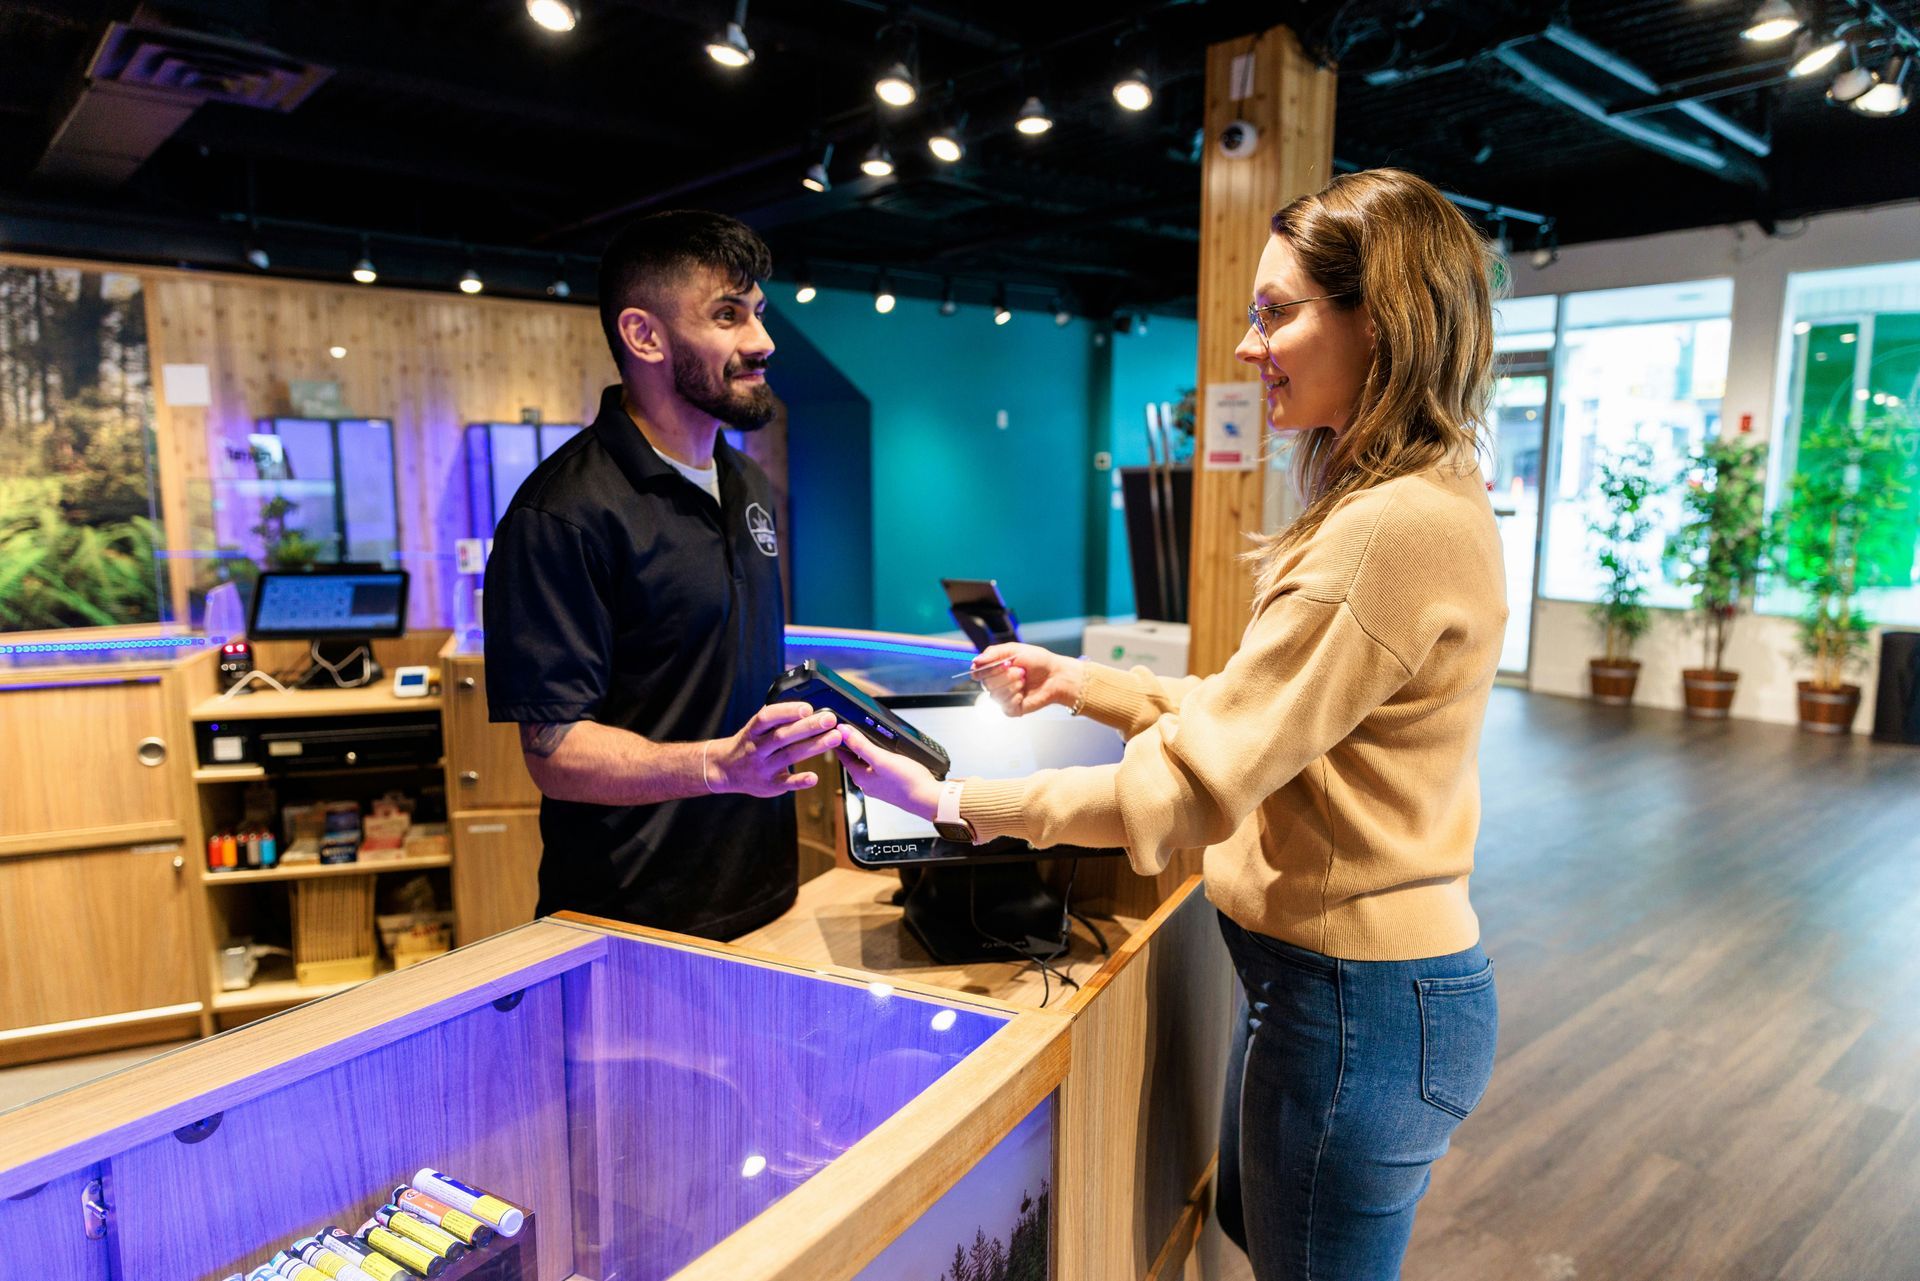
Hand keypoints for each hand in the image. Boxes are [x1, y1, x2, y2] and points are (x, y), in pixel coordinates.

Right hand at [706, 702, 841, 796]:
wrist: (726, 770)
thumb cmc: (749, 743)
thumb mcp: (755, 727)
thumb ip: (775, 717)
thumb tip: (805, 704)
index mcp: (753, 730)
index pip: (767, 717)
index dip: (787, 711)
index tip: (807, 707)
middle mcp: (757, 748)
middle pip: (783, 736)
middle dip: (808, 727)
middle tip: (830, 719)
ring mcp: (763, 767)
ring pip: (789, 755)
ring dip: (813, 746)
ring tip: (834, 738)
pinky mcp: (770, 785)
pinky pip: (785, 783)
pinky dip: (800, 780)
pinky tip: (814, 777)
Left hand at [834, 725, 942, 818]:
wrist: (928, 799)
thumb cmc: (907, 781)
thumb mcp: (881, 758)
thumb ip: (861, 745)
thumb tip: (843, 732)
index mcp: (860, 777)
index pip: (842, 755)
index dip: (840, 740)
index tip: (839, 727)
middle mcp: (867, 783)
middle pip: (853, 760)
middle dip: (853, 744)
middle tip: (852, 728)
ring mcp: (878, 785)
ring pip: (866, 764)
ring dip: (866, 751)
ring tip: (869, 737)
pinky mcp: (889, 785)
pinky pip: (878, 769)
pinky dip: (878, 759)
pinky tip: (886, 754)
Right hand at [973, 643, 1084, 717]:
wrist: (1056, 676)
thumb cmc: (1038, 661)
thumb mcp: (1014, 649)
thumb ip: (993, 653)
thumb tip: (975, 661)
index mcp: (994, 670)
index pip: (978, 672)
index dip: (986, 670)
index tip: (1003, 664)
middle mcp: (996, 684)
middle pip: (987, 684)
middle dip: (1006, 676)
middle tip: (1021, 671)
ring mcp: (1003, 698)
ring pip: (995, 695)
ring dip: (1013, 685)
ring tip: (1025, 680)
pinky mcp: (1011, 709)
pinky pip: (1004, 706)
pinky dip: (1015, 698)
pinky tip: (1023, 694)